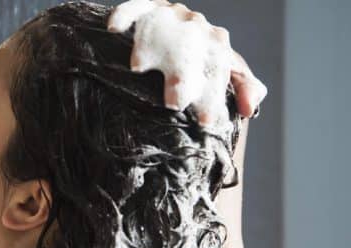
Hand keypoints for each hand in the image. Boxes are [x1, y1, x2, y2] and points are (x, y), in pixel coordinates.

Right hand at [108, 0, 267, 122]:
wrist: (185, 36)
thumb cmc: (202, 66)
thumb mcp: (224, 77)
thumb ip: (243, 88)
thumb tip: (248, 108)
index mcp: (217, 45)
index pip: (218, 70)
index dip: (212, 95)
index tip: (204, 121)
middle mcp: (196, 28)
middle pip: (189, 49)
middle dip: (182, 74)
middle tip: (175, 102)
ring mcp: (171, 16)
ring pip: (161, 26)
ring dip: (149, 44)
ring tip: (139, 67)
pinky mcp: (148, 8)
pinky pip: (136, 7)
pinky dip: (125, 15)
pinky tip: (114, 28)